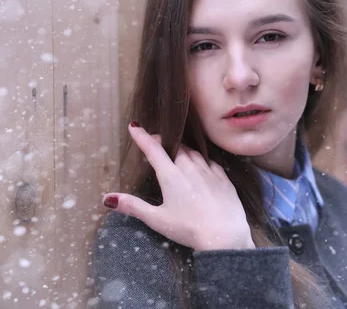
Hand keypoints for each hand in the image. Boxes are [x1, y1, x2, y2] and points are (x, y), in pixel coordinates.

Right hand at [102, 122, 254, 250]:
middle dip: (164, 142)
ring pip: (194, 152)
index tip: (135, 126)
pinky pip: (210, 162)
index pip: (154, 150)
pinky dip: (202, 159)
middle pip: (175, 148)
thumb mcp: (157, 219)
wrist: (225, 234)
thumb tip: (107, 199)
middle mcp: (190, 169)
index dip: (142, 137)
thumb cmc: (189, 228)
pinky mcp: (223, 178)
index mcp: (171, 176)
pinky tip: (201, 164)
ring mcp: (209, 172)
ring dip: (183, 149)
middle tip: (157, 142)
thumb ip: (133, 206)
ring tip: (177, 151)